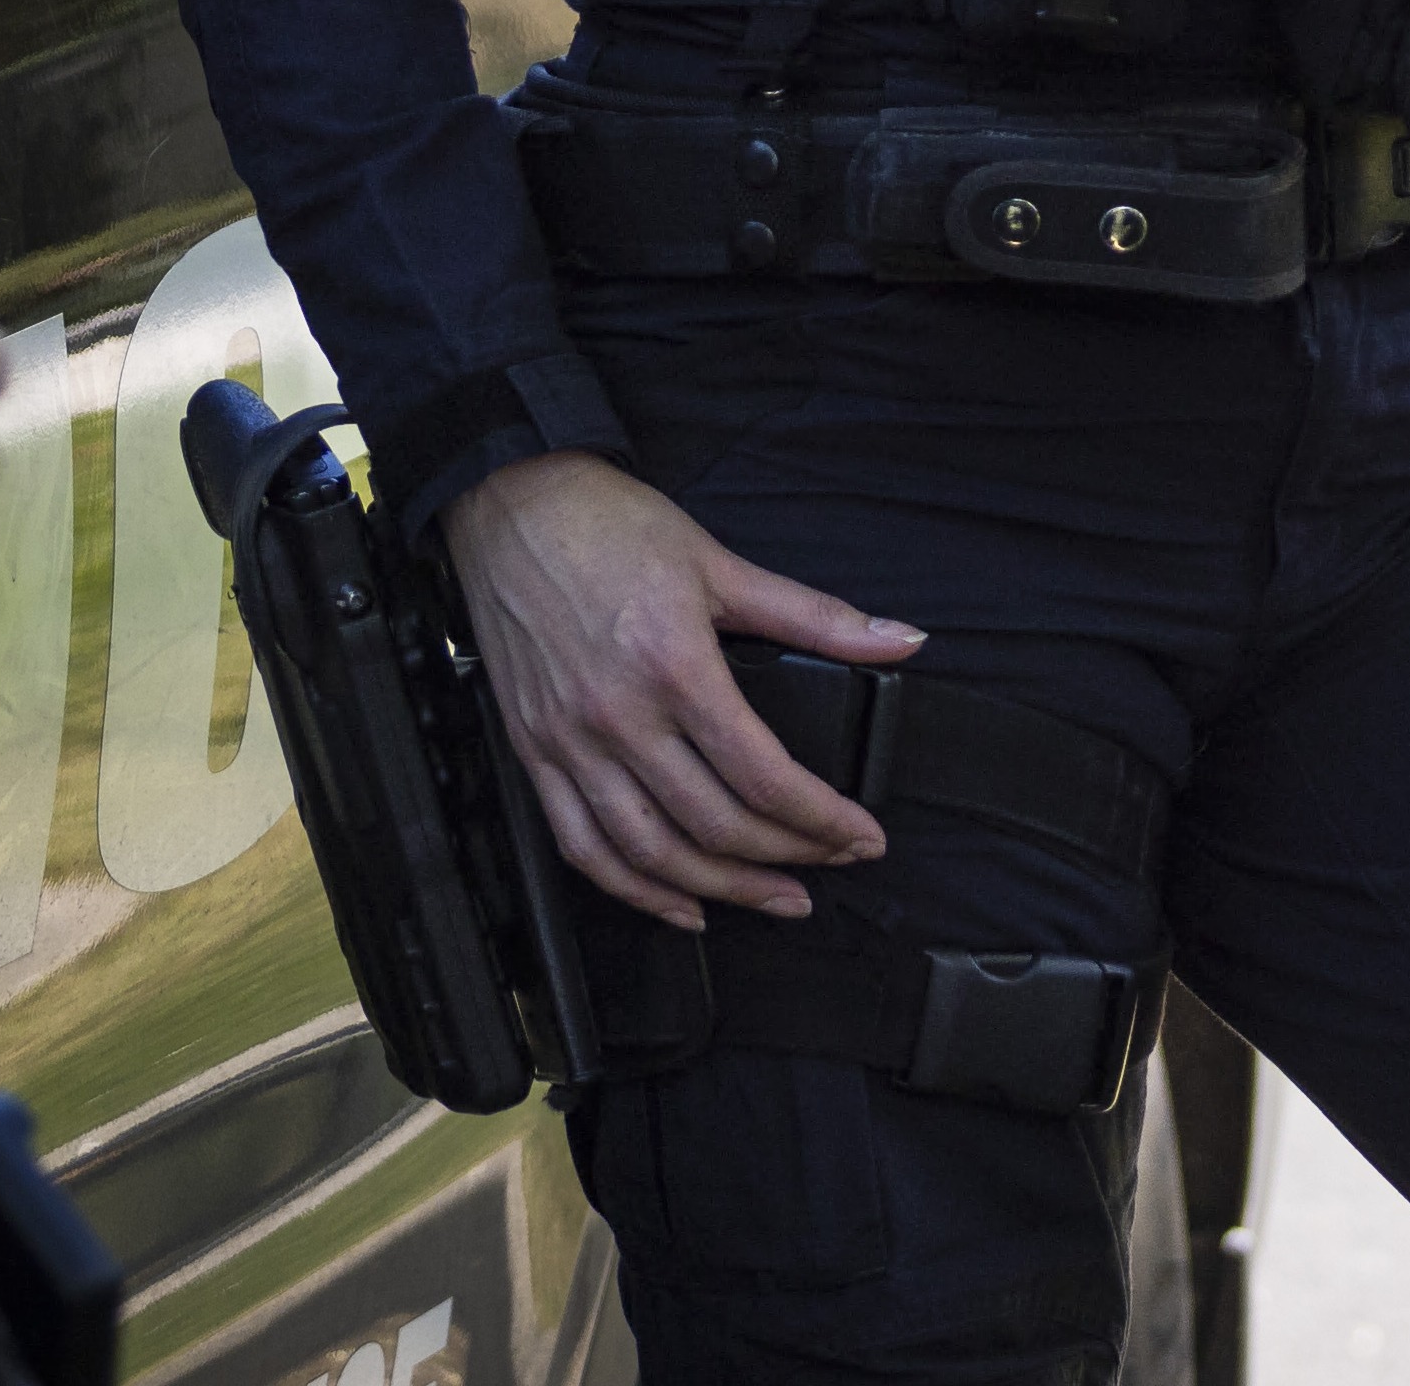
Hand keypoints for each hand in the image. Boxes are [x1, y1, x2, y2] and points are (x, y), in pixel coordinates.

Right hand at [444, 452, 917, 928]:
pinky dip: (633, 891)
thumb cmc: (607, 527)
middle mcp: (619, 717)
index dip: (824, 821)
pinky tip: (678, 904)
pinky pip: (582, 848)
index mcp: (675, 667)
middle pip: (715, 826)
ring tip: (773, 899)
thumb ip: (815, 616)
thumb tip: (898, 639)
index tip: (861, 837)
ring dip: (721, 891)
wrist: (510, 504)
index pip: (764, 777)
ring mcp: (569, 743)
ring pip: (652, 854)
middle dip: (789, 860)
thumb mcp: (721, 563)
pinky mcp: (534, 753)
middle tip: (832, 866)